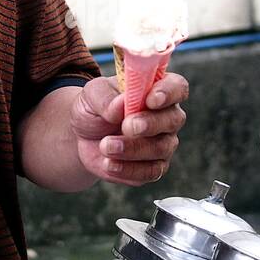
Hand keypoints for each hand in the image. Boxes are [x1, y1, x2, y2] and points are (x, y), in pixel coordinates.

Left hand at [71, 72, 187, 185]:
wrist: (82, 138)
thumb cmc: (94, 108)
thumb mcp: (92, 95)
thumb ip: (105, 97)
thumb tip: (120, 104)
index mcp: (156, 89)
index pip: (177, 87)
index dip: (169, 93)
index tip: (150, 100)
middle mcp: (166, 116)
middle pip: (174, 119)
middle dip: (150, 124)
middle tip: (127, 126)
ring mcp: (163, 143)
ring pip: (161, 148)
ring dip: (132, 148)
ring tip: (105, 146)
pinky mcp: (153, 167)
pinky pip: (150, 172)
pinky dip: (128, 169)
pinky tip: (109, 163)